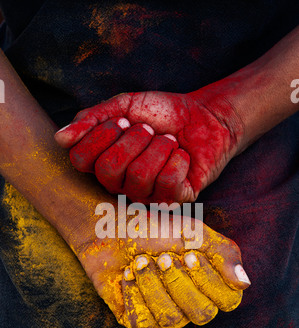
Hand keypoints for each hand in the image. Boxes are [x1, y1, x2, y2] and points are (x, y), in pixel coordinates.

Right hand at [54, 91, 243, 203]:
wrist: (205, 117)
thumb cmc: (162, 113)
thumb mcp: (124, 106)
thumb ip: (93, 119)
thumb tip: (59, 138)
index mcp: (103, 162)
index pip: (80, 160)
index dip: (100, 137)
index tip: (123, 120)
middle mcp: (120, 184)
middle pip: (108, 171)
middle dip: (132, 141)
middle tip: (148, 129)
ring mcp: (146, 196)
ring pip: (139, 178)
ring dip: (158, 149)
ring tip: (168, 140)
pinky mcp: (173, 201)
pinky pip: (166, 184)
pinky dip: (177, 160)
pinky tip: (182, 156)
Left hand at [76, 210, 250, 327]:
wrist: (111, 231)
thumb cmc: (154, 229)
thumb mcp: (193, 233)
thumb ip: (224, 253)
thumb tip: (244, 283)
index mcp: (210, 284)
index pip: (228, 300)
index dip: (209, 280)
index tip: (190, 255)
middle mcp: (191, 304)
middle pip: (201, 314)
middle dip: (178, 282)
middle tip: (162, 257)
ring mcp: (165, 315)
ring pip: (171, 319)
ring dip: (152, 284)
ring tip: (140, 261)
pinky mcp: (139, 320)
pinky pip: (143, 322)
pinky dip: (133, 293)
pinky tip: (127, 275)